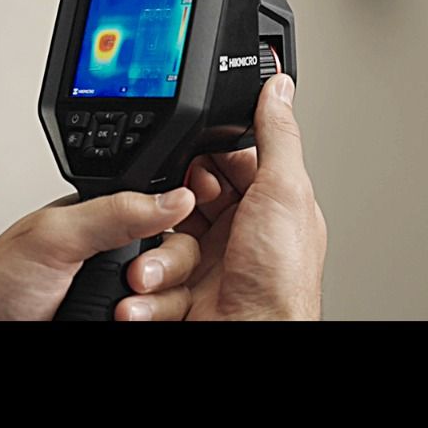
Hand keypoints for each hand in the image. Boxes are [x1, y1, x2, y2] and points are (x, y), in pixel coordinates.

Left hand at [0, 186, 202, 320]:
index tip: (174, 229)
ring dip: (158, 304)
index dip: (177, 220)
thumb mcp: (54, 236)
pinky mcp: (128, 322)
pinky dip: (153, 321)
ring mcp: (125, 294)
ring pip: (178, 295)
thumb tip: (175, 195)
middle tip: (135, 280)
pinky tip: (129, 321)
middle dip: (167, 267)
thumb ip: (114, 212)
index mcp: (107, 221)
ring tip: (121, 313)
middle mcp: (122, 256)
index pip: (165, 211)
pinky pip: (164, 321)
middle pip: (182, 253)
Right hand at [166, 73, 327, 320]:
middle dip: (166, 214)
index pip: (224, 163)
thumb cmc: (282, 282)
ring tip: (150, 278)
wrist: (254, 342)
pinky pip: (153, 286)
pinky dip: (144, 296)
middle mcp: (240, 234)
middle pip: (185, 202)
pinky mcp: (187, 300)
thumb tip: (279, 86)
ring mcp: (212, 268)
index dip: (200, 162)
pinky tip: (143, 300)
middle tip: (165, 221)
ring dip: (152, 262)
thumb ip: (277, 135)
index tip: (187, 173)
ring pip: (164, 244)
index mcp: (267, 205)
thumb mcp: (284, 193)